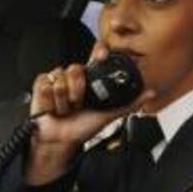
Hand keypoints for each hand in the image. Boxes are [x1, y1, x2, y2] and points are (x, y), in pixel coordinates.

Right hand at [25, 42, 154, 184]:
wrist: (61, 140)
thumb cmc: (82, 127)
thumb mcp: (109, 115)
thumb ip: (130, 103)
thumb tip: (150, 93)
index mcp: (90, 79)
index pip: (95, 55)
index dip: (98, 51)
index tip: (102, 55)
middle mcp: (74, 76)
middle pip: (76, 68)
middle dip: (79, 90)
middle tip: (79, 104)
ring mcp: (58, 79)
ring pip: (61, 78)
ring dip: (65, 100)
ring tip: (66, 109)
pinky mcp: (42, 84)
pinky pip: (46, 84)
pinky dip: (51, 100)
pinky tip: (53, 107)